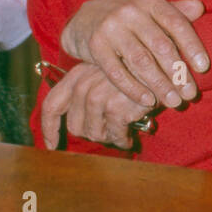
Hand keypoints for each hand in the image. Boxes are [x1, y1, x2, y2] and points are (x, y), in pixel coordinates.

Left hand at [40, 62, 154, 149]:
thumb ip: (86, 95)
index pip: (52, 104)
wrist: (162, 66)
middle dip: (90, 133)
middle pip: (74, 125)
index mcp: (77, 75)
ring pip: (92, 133)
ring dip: (107, 136)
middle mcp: (84, 84)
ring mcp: (99, 95)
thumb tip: (75, 127)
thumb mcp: (105, 77)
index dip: (49, 128)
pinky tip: (130, 136)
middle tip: (107, 130)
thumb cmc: (134, 74)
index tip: (51, 145)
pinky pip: (113, 136)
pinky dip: (122, 140)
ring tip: (121, 129)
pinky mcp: (115, 107)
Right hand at [60, 0, 208, 108]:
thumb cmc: (127, 17)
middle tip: (190, 94)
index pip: (176, 23)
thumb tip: (200, 7)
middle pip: (160, 45)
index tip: (203, 68)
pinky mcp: (95, 46)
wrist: (85, 18)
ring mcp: (111, 28)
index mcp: (149, 2)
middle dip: (178, 73)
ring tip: (174, 102)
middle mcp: (131, 12)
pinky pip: (117, 72)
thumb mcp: (149, 9)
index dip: (192, 45)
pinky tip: (148, 101)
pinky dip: (134, 89)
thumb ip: (175, 11)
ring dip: (160, 85)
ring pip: (141, 61)